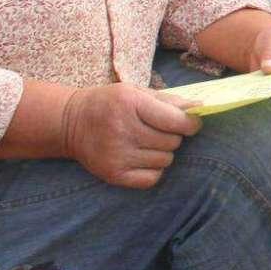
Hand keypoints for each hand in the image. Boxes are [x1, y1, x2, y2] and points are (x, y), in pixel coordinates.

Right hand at [61, 83, 201, 187]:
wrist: (70, 123)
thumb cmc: (110, 104)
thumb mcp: (135, 92)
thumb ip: (169, 100)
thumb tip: (200, 108)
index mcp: (129, 103)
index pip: (175, 121)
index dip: (190, 124)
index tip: (191, 123)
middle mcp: (122, 130)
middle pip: (172, 142)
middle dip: (173, 136)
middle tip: (159, 131)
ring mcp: (117, 155)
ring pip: (165, 160)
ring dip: (163, 152)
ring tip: (146, 142)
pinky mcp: (113, 174)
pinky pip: (152, 178)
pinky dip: (153, 169)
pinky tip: (141, 157)